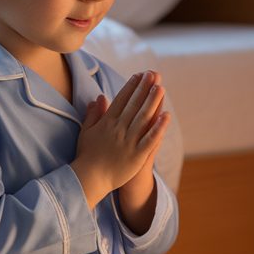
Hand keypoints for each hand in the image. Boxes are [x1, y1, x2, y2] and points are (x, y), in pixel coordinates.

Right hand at [72, 70, 170, 207]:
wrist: (89, 179)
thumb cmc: (87, 156)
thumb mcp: (86, 131)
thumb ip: (94, 114)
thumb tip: (100, 97)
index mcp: (107, 123)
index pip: (121, 100)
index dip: (131, 86)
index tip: (140, 75)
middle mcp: (118, 129)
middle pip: (134, 105)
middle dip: (144, 88)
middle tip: (154, 74)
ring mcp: (128, 142)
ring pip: (143, 118)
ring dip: (153, 102)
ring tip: (161, 87)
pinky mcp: (137, 155)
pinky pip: (150, 139)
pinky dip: (159, 127)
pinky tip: (167, 116)